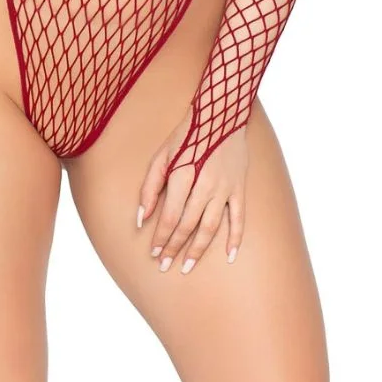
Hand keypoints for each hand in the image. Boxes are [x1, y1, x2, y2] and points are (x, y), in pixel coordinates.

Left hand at [137, 106, 247, 275]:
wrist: (219, 115)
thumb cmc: (185, 135)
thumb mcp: (161, 155)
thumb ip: (149, 187)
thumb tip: (141, 219)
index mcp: (183, 175)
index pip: (169, 217)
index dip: (161, 238)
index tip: (153, 253)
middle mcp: (204, 185)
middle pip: (188, 225)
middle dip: (175, 248)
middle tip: (165, 266)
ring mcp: (224, 188)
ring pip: (211, 227)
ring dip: (198, 249)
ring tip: (188, 266)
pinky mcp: (239, 187)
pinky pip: (239, 218)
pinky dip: (235, 238)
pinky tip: (229, 256)